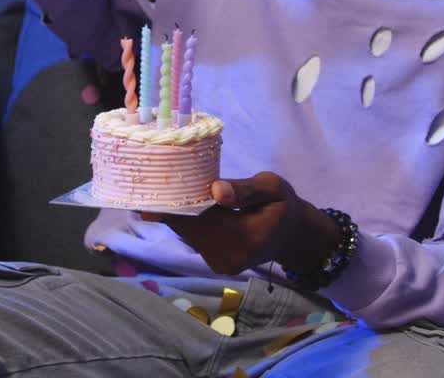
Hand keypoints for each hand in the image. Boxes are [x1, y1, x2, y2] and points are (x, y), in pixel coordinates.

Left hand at [156, 172, 339, 275]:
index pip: (202, 218)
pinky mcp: (216, 265)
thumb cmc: (282, 205)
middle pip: (190, 227)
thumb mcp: (272, 187)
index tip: (155, 184)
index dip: (176, 202)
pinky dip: (187, 221)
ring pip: (189, 233)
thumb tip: (216, 190)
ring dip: (177, 212)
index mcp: (247, 236)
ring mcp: (221, 265)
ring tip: (163, 188)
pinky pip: (194, 239)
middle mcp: (231, 257)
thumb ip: (245, 189)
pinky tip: (182, 203)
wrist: (290, 235)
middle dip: (172, 204)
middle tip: (153, 179)